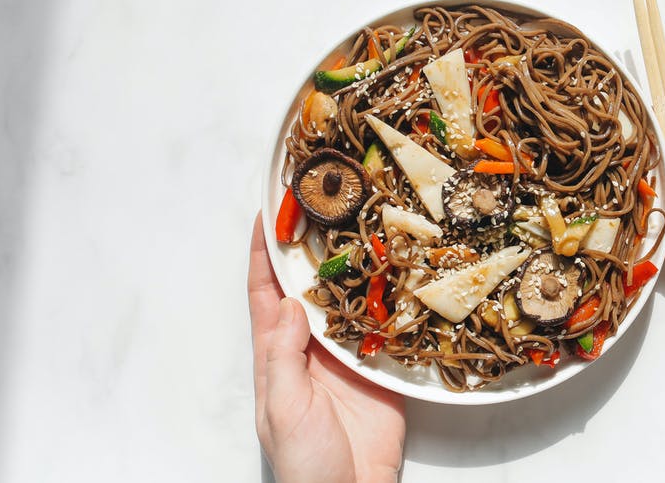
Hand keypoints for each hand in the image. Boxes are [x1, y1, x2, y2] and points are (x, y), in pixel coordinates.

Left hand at [248, 215, 404, 482]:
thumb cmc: (304, 465)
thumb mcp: (283, 410)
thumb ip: (283, 357)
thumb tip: (288, 304)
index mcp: (277, 356)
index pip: (265, 294)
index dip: (264, 254)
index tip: (269, 214)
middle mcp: (310, 348)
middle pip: (309, 286)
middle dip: (314, 248)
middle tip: (326, 207)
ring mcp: (346, 356)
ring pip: (349, 299)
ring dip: (356, 266)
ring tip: (367, 226)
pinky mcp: (380, 368)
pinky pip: (385, 326)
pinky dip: (391, 299)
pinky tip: (401, 272)